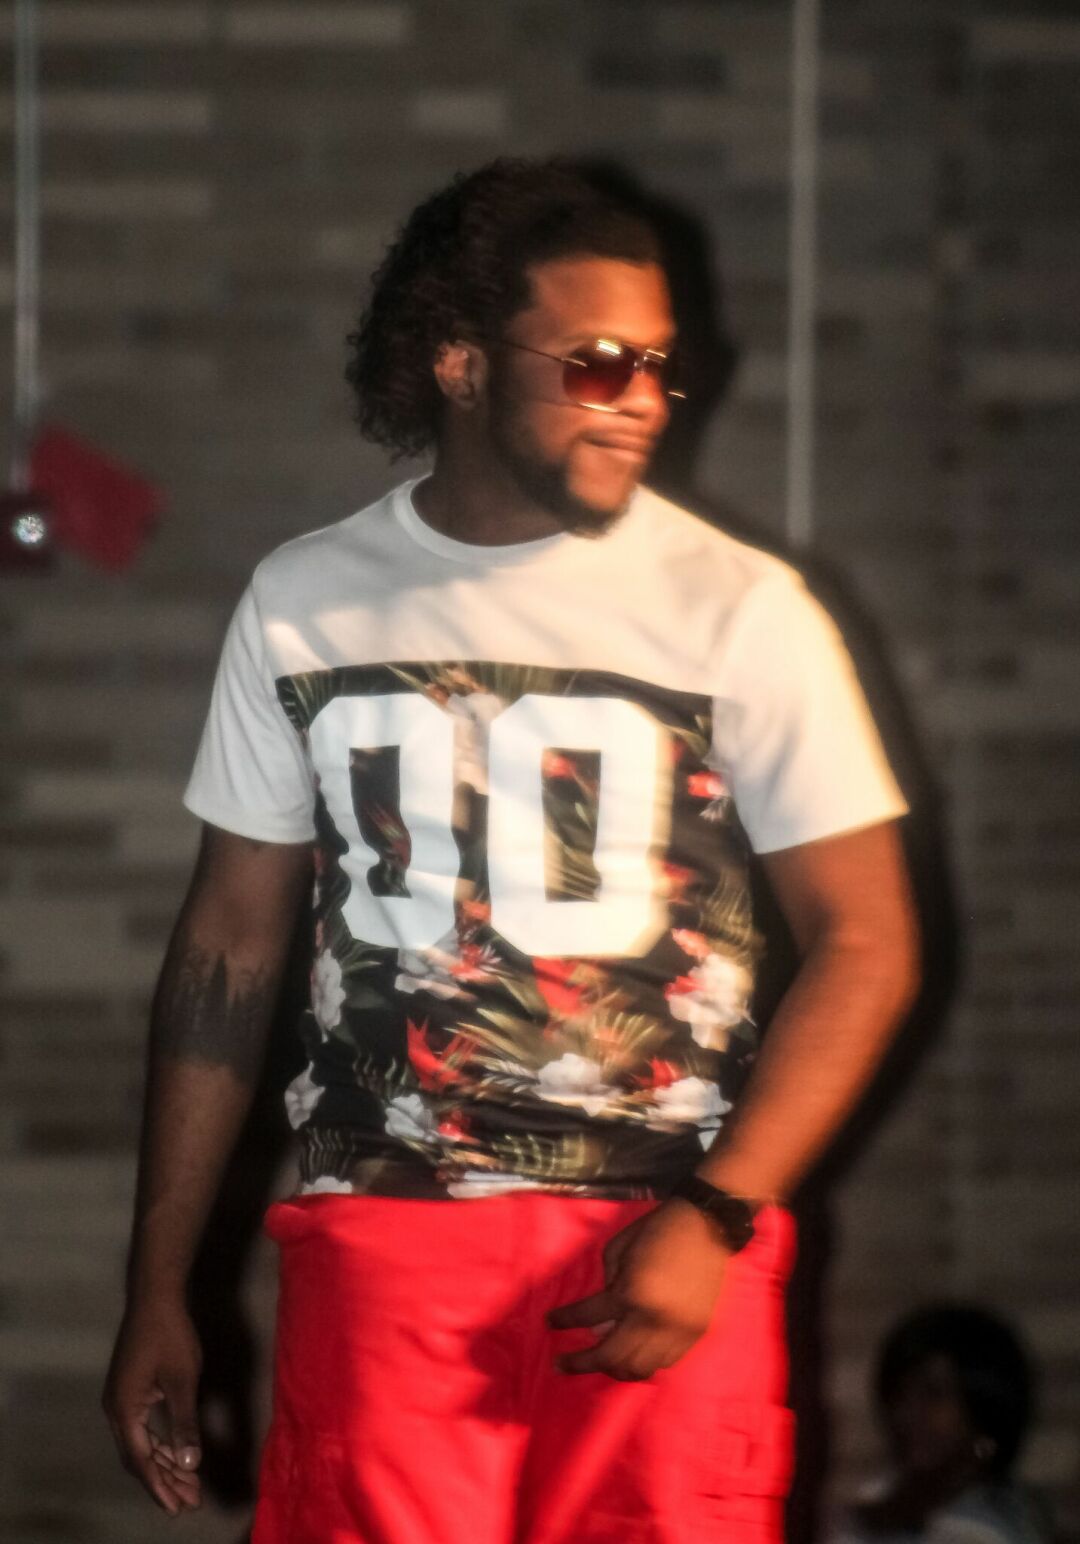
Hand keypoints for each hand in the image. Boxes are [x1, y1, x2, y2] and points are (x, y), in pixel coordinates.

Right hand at [103, 1297, 203, 1515]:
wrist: (156, 1295)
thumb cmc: (170, 1335)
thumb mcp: (182, 1381)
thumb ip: (184, 1424)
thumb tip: (190, 1464)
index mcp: (124, 1410)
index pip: (141, 1461)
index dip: (160, 1486)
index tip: (179, 1508)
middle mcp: (116, 1409)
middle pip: (138, 1457)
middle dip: (164, 1480)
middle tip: (190, 1502)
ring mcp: (121, 1399)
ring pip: (141, 1444)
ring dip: (164, 1463)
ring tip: (189, 1485)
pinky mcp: (130, 1389)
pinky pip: (142, 1428)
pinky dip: (160, 1443)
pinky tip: (177, 1454)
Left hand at [548, 1198, 730, 1380]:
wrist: (707, 1225)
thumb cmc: (657, 1229)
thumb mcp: (619, 1247)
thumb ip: (606, 1285)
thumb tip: (598, 1326)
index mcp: (632, 1293)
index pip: (589, 1316)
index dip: (565, 1320)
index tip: (549, 1322)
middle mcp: (654, 1321)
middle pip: (611, 1357)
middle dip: (581, 1363)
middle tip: (561, 1363)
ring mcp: (677, 1333)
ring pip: (639, 1369)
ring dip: (614, 1368)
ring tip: (600, 1360)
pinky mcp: (695, 1335)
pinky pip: (664, 1363)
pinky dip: (644, 1363)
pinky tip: (632, 1354)